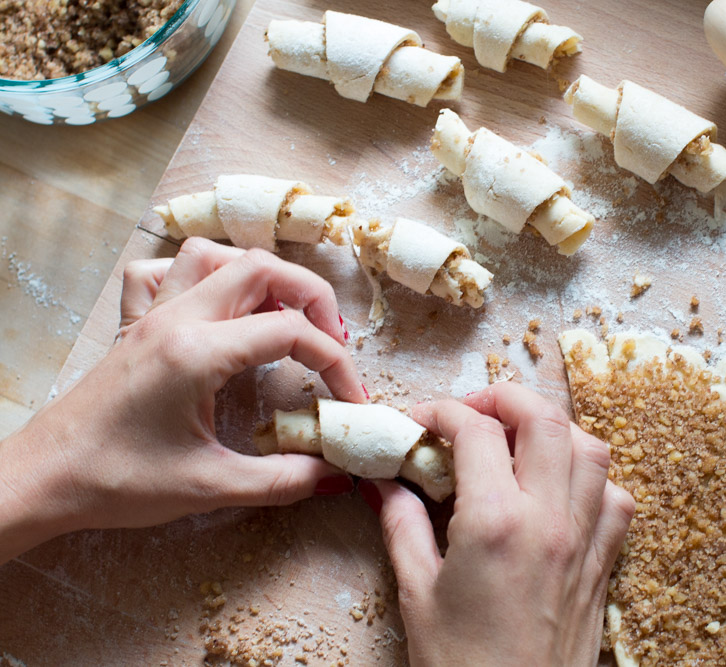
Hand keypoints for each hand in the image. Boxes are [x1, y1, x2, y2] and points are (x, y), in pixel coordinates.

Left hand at [0, 238, 362, 563]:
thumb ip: (282, 480)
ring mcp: (151, 315)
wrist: (43, 480)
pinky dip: (199, 276)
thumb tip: (337, 476)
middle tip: (330, 343)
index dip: (336, 363)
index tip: (350, 400)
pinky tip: (214, 308)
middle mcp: (176, 318)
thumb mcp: (210, 487)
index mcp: (198, 352)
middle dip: (311, 297)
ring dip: (259, 276)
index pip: (291, 331)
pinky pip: (163, 271)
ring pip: (214, 255)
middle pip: (261, 266)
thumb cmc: (117, 483)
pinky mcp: (133, 324)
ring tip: (280, 316)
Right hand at [368, 383, 634, 665]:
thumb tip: (387, 483)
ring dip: (554, 429)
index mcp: (496, 523)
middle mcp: (549, 519)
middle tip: (470, 411)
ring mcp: (584, 540)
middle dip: (504, 396)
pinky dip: (591, 478)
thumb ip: (403, 525)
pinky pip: (615, 498)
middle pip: (544, 417)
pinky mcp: (603, 564)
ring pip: (591, 448)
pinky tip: (558, 490)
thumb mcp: (417, 594)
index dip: (441, 412)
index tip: (419, 422)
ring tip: (517, 441)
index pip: (475, 431)